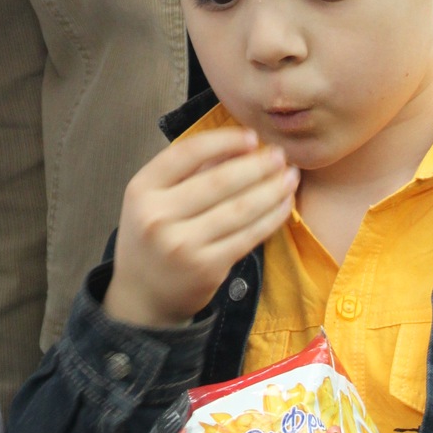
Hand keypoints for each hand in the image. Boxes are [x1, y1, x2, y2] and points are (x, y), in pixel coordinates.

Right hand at [102, 125, 295, 328]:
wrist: (143, 294)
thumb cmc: (152, 236)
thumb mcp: (155, 198)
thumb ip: (190, 171)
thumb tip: (240, 146)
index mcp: (142, 189)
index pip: (187, 153)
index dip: (224, 141)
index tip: (252, 137)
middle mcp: (159, 216)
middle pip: (219, 181)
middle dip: (258, 165)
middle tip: (280, 155)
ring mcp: (183, 245)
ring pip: (239, 209)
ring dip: (272, 189)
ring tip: (290, 177)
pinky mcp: (207, 268)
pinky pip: (248, 236)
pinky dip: (271, 218)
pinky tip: (284, 204)